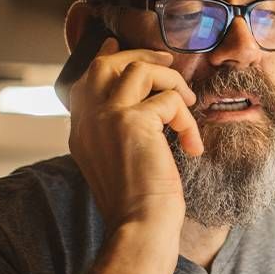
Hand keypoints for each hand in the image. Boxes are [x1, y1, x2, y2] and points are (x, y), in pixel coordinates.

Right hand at [67, 38, 202, 232]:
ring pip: (140, 70)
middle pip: (107, 63)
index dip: (105, 58)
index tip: (117, 46)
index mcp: (82, 131)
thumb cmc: (139, 205)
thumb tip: (144, 108)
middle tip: (168, 65)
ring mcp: (105, 117)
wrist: (140, 228)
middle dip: (140, 57)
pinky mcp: (131, 121)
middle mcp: (87, 119)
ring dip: (172, 83)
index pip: (86, 79)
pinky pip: (169, 100)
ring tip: (189, 105)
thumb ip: (120, 134)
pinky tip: (192, 146)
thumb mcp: (121, 163)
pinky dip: (187, 120)